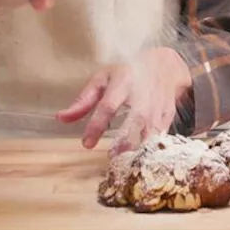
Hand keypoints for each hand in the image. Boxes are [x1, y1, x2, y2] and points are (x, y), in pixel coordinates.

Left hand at [55, 47, 193, 154]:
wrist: (164, 66)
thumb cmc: (126, 74)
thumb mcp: (102, 79)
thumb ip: (83, 101)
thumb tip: (61, 118)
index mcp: (123, 82)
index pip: (109, 105)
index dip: (97, 124)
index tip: (86, 144)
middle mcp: (143, 94)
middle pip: (136, 119)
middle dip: (125, 140)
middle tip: (111, 156)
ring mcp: (158, 105)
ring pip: (152, 130)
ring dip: (139, 148)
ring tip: (125, 163)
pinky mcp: (169, 116)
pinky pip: (162, 136)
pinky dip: (152, 149)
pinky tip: (142, 162)